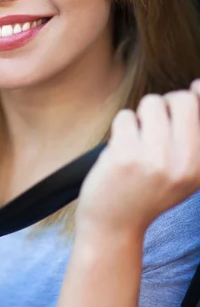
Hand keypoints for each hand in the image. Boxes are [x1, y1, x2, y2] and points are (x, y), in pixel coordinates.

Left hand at [76, 82, 199, 238]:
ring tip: (136, 141)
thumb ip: (192, 129)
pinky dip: (120, 128)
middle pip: (181, 99)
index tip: (183, 105)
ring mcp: (156, 159)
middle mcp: (186, 162)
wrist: (114, 223)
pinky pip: (125, 116)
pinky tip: (120, 150)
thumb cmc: (148, 187)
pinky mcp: (126, 156)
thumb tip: (197, 84)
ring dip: (139, 117)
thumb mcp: (183, 167)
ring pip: (150, 103)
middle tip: (153, 127)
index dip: (196, 97)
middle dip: (163, 106)